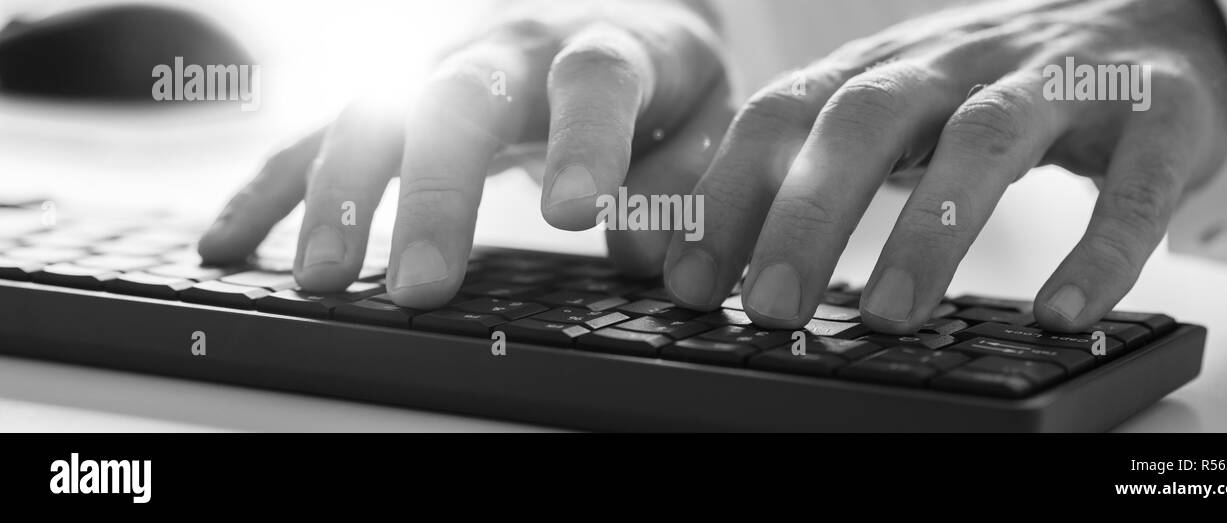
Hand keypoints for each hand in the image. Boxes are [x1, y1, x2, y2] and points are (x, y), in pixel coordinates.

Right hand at [197, 0, 728, 307]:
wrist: (611, 13)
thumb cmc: (660, 83)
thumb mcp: (702, 118)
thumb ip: (684, 181)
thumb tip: (645, 253)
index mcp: (607, 47)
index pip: (592, 79)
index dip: (584, 140)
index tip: (572, 211)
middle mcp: (510, 45)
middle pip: (460, 98)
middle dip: (436, 192)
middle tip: (421, 285)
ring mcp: (437, 64)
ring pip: (375, 112)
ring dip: (342, 197)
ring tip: (323, 281)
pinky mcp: (388, 94)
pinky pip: (318, 134)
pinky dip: (272, 188)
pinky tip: (230, 244)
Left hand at [662, 0, 1226, 332]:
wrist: (1156, 7)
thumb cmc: (1000, 82)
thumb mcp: (903, 105)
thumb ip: (826, 162)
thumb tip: (727, 258)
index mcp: (887, 64)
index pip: (785, 112)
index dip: (729, 193)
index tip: (690, 282)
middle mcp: (960, 60)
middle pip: (867, 118)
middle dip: (808, 214)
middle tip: (770, 308)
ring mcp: (1058, 78)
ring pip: (985, 139)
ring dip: (931, 229)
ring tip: (889, 314)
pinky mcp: (1157, 112)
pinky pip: (1131, 185)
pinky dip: (1097, 252)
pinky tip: (1061, 313)